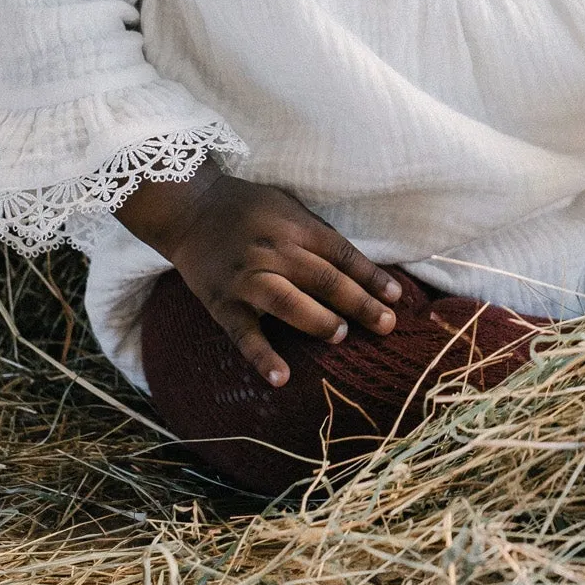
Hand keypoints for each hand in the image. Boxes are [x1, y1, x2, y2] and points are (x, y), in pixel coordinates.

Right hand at [119, 162, 401, 385]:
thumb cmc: (248, 207)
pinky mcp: (222, 302)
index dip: (371, 276)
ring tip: (340, 335)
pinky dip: (263, 357)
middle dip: (359, 304)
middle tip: (385, 325)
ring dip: (318, 321)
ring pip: (289, 303)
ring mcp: (247, 278)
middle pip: (324, 279)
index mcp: (295, 227)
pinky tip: (282, 378)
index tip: (395, 297)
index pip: (342, 255)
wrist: (189, 208)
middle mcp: (274, 251)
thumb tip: (358, 269)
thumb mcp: (288, 206)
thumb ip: (318, 235)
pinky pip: (245, 334)